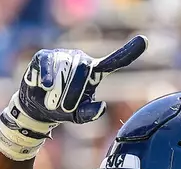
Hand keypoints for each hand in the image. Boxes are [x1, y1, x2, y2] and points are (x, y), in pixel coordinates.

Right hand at [0, 36, 145, 159]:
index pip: (114, 62)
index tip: (143, 40)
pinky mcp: (45, 56)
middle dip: (72, 94)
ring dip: (57, 91)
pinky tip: (43, 86)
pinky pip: (47, 65)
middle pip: (83, 73)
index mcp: (94, 72)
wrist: (37, 108)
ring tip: (51, 100)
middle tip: (64, 107)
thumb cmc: (62, 109)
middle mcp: (81, 60)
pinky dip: (45, 77)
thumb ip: (89, 114)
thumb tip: (101, 108)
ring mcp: (63, 56)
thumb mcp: (77, 116)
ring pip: (65, 71)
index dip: (129, 52)